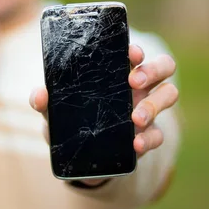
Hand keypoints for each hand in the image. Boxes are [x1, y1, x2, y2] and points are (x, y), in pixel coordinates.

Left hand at [29, 44, 178, 183]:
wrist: (81, 158)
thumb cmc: (72, 121)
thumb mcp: (56, 111)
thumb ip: (46, 102)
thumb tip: (40, 95)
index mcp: (118, 72)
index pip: (136, 53)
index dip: (137, 50)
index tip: (131, 53)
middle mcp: (139, 86)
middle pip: (164, 66)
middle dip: (153, 70)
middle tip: (133, 81)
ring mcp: (147, 109)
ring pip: (169, 94)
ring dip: (154, 104)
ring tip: (136, 118)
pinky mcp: (148, 135)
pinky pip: (159, 134)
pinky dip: (149, 138)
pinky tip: (136, 144)